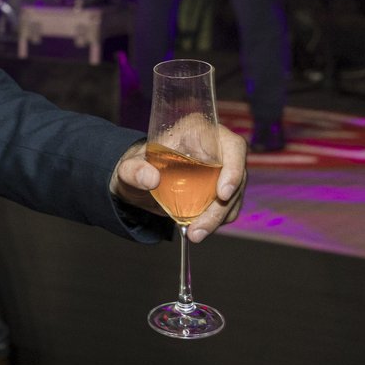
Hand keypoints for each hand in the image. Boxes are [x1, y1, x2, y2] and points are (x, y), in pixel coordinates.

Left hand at [110, 126, 247, 241]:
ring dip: (217, 218)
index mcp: (200, 131)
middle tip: (200, 227)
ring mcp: (222, 169)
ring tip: (194, 233)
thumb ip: (134, 170)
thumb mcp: (128, 168)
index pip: (231, 145)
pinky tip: (197, 228)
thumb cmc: (136, 167)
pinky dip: (216, 221)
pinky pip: (228, 207)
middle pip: (236, 176)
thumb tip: (151, 179)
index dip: (234, 168)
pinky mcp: (221, 188)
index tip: (223, 194)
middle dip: (221, 206)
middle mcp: (217, 148)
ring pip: (234, 196)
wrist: (138, 182)